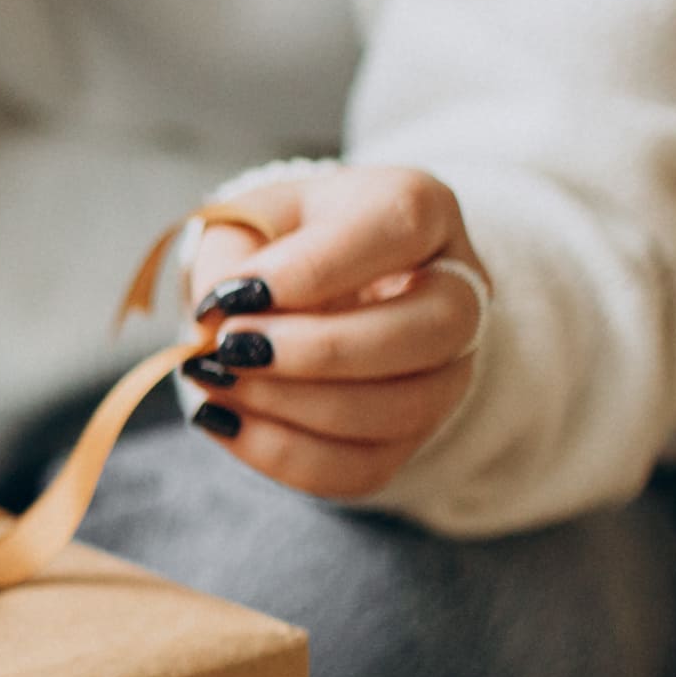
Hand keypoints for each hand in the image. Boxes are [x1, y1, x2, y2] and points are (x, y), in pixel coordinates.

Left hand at [172, 166, 486, 499]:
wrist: (296, 293)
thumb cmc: (275, 245)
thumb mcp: (244, 221)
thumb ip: (230, 256)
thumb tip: (219, 317)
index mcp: (421, 208)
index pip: (401, 226)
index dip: (315, 268)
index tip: (231, 296)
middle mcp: (458, 289)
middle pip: (434, 330)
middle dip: (320, 351)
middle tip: (228, 348)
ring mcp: (448, 370)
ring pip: (405, 408)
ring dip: (296, 407)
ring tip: (217, 382)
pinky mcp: (414, 435)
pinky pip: (366, 467)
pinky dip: (285, 455)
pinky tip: (226, 422)